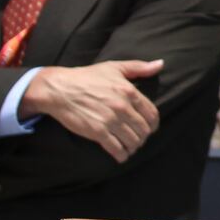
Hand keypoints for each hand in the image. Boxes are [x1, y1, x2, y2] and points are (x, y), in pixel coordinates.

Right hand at [20, 60, 163, 163]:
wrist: (59, 89)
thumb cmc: (87, 77)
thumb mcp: (114, 67)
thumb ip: (139, 67)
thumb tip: (160, 64)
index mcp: (129, 92)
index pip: (152, 113)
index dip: (153, 124)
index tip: (151, 128)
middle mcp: (122, 107)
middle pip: (144, 129)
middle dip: (144, 137)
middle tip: (139, 139)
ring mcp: (110, 120)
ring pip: (132, 140)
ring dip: (134, 146)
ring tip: (131, 147)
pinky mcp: (97, 132)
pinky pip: (116, 148)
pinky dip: (122, 155)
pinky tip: (121, 156)